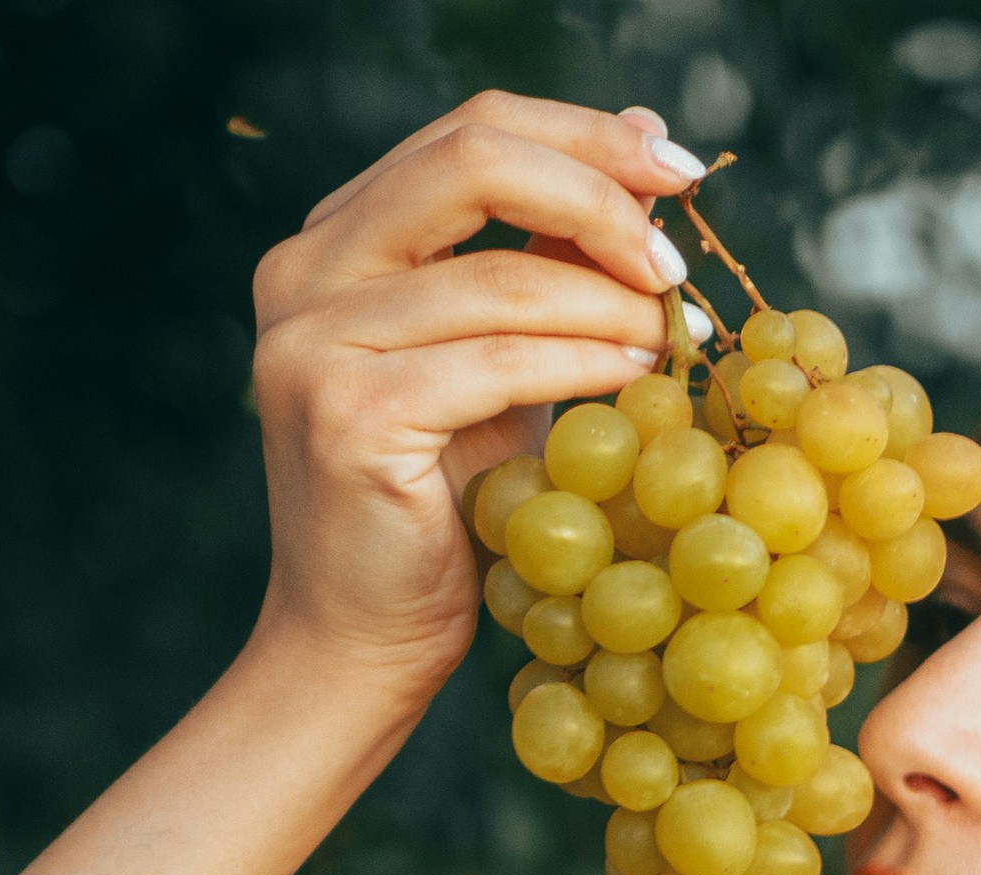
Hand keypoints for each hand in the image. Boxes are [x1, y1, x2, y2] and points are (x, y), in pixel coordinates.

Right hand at [239, 90, 701, 707]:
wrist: (361, 636)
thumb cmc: (444, 501)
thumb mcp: (502, 358)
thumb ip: (546, 264)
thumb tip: (645, 163)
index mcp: (334, 240)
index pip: (468, 133)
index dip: (584, 135)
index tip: (677, 167)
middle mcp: (303, 271)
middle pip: (472, 161)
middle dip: (599, 193)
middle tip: (675, 256)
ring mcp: (312, 340)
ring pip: (501, 275)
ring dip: (611, 302)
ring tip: (671, 335)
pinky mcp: (348, 413)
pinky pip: (501, 362)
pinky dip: (585, 363)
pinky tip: (636, 380)